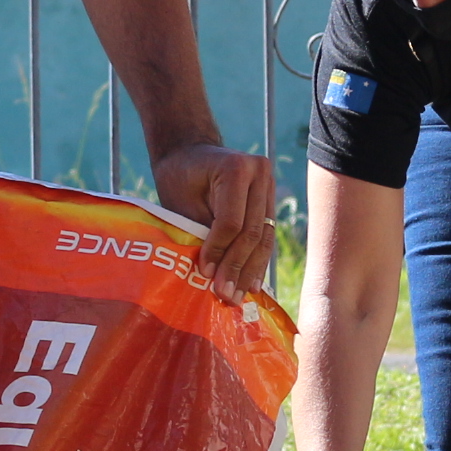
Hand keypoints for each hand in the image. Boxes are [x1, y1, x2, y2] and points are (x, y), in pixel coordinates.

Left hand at [151, 141, 278, 292]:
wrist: (189, 153)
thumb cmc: (179, 179)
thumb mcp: (182, 204)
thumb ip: (199, 233)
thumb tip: (211, 277)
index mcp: (236, 168)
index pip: (231, 222)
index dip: (219, 251)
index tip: (205, 275)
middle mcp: (260, 173)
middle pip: (252, 232)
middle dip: (237, 267)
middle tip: (226, 296)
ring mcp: (270, 185)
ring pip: (264, 237)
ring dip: (251, 270)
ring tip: (239, 296)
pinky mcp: (271, 199)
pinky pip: (266, 235)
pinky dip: (257, 260)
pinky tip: (252, 283)